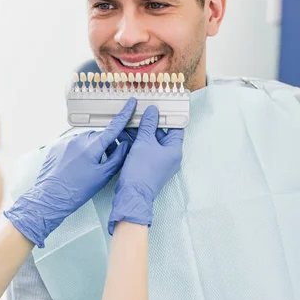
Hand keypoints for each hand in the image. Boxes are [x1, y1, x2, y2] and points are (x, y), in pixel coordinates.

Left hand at [4, 98, 136, 246]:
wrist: (50, 197)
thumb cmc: (76, 191)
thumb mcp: (103, 176)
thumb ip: (117, 158)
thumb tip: (124, 145)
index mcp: (92, 146)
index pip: (113, 127)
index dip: (124, 114)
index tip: (130, 104)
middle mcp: (78, 139)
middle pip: (99, 136)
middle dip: (105, 144)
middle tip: (106, 161)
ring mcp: (66, 142)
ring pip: (86, 140)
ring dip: (91, 148)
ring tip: (88, 167)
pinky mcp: (57, 146)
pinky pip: (73, 144)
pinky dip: (78, 151)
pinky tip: (76, 166)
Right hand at [108, 105, 183, 233]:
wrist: (131, 195)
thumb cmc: (141, 170)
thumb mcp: (144, 143)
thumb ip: (148, 125)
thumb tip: (153, 111)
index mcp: (174, 150)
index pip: (176, 128)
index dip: (169, 116)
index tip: (161, 105)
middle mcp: (168, 156)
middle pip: (160, 134)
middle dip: (149, 122)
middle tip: (140, 110)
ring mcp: (157, 162)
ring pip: (149, 141)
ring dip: (139, 131)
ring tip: (128, 119)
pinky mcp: (146, 166)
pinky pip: (142, 149)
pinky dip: (135, 142)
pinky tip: (123, 133)